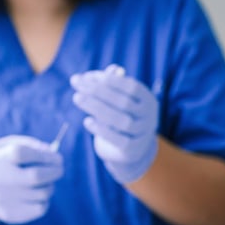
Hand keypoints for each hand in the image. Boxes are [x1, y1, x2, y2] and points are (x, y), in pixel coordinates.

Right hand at [0, 135, 63, 223]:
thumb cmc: (7, 163)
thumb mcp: (14, 146)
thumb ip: (34, 147)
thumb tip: (53, 156)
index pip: (22, 153)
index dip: (45, 155)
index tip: (57, 158)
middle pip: (36, 176)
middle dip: (54, 172)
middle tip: (59, 169)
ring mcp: (2, 199)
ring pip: (43, 193)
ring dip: (50, 186)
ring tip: (44, 182)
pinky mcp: (10, 214)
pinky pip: (41, 208)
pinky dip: (44, 200)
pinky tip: (37, 195)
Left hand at [71, 64, 159, 184]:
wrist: (133, 147)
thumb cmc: (122, 115)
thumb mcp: (119, 98)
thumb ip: (109, 84)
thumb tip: (95, 74)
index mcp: (148, 99)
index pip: (131, 87)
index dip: (109, 80)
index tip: (86, 76)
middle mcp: (149, 116)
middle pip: (124, 103)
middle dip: (97, 91)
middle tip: (75, 83)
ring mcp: (143, 134)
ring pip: (121, 121)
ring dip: (97, 108)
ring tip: (77, 98)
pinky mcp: (133, 149)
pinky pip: (118, 140)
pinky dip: (101, 130)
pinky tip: (87, 121)